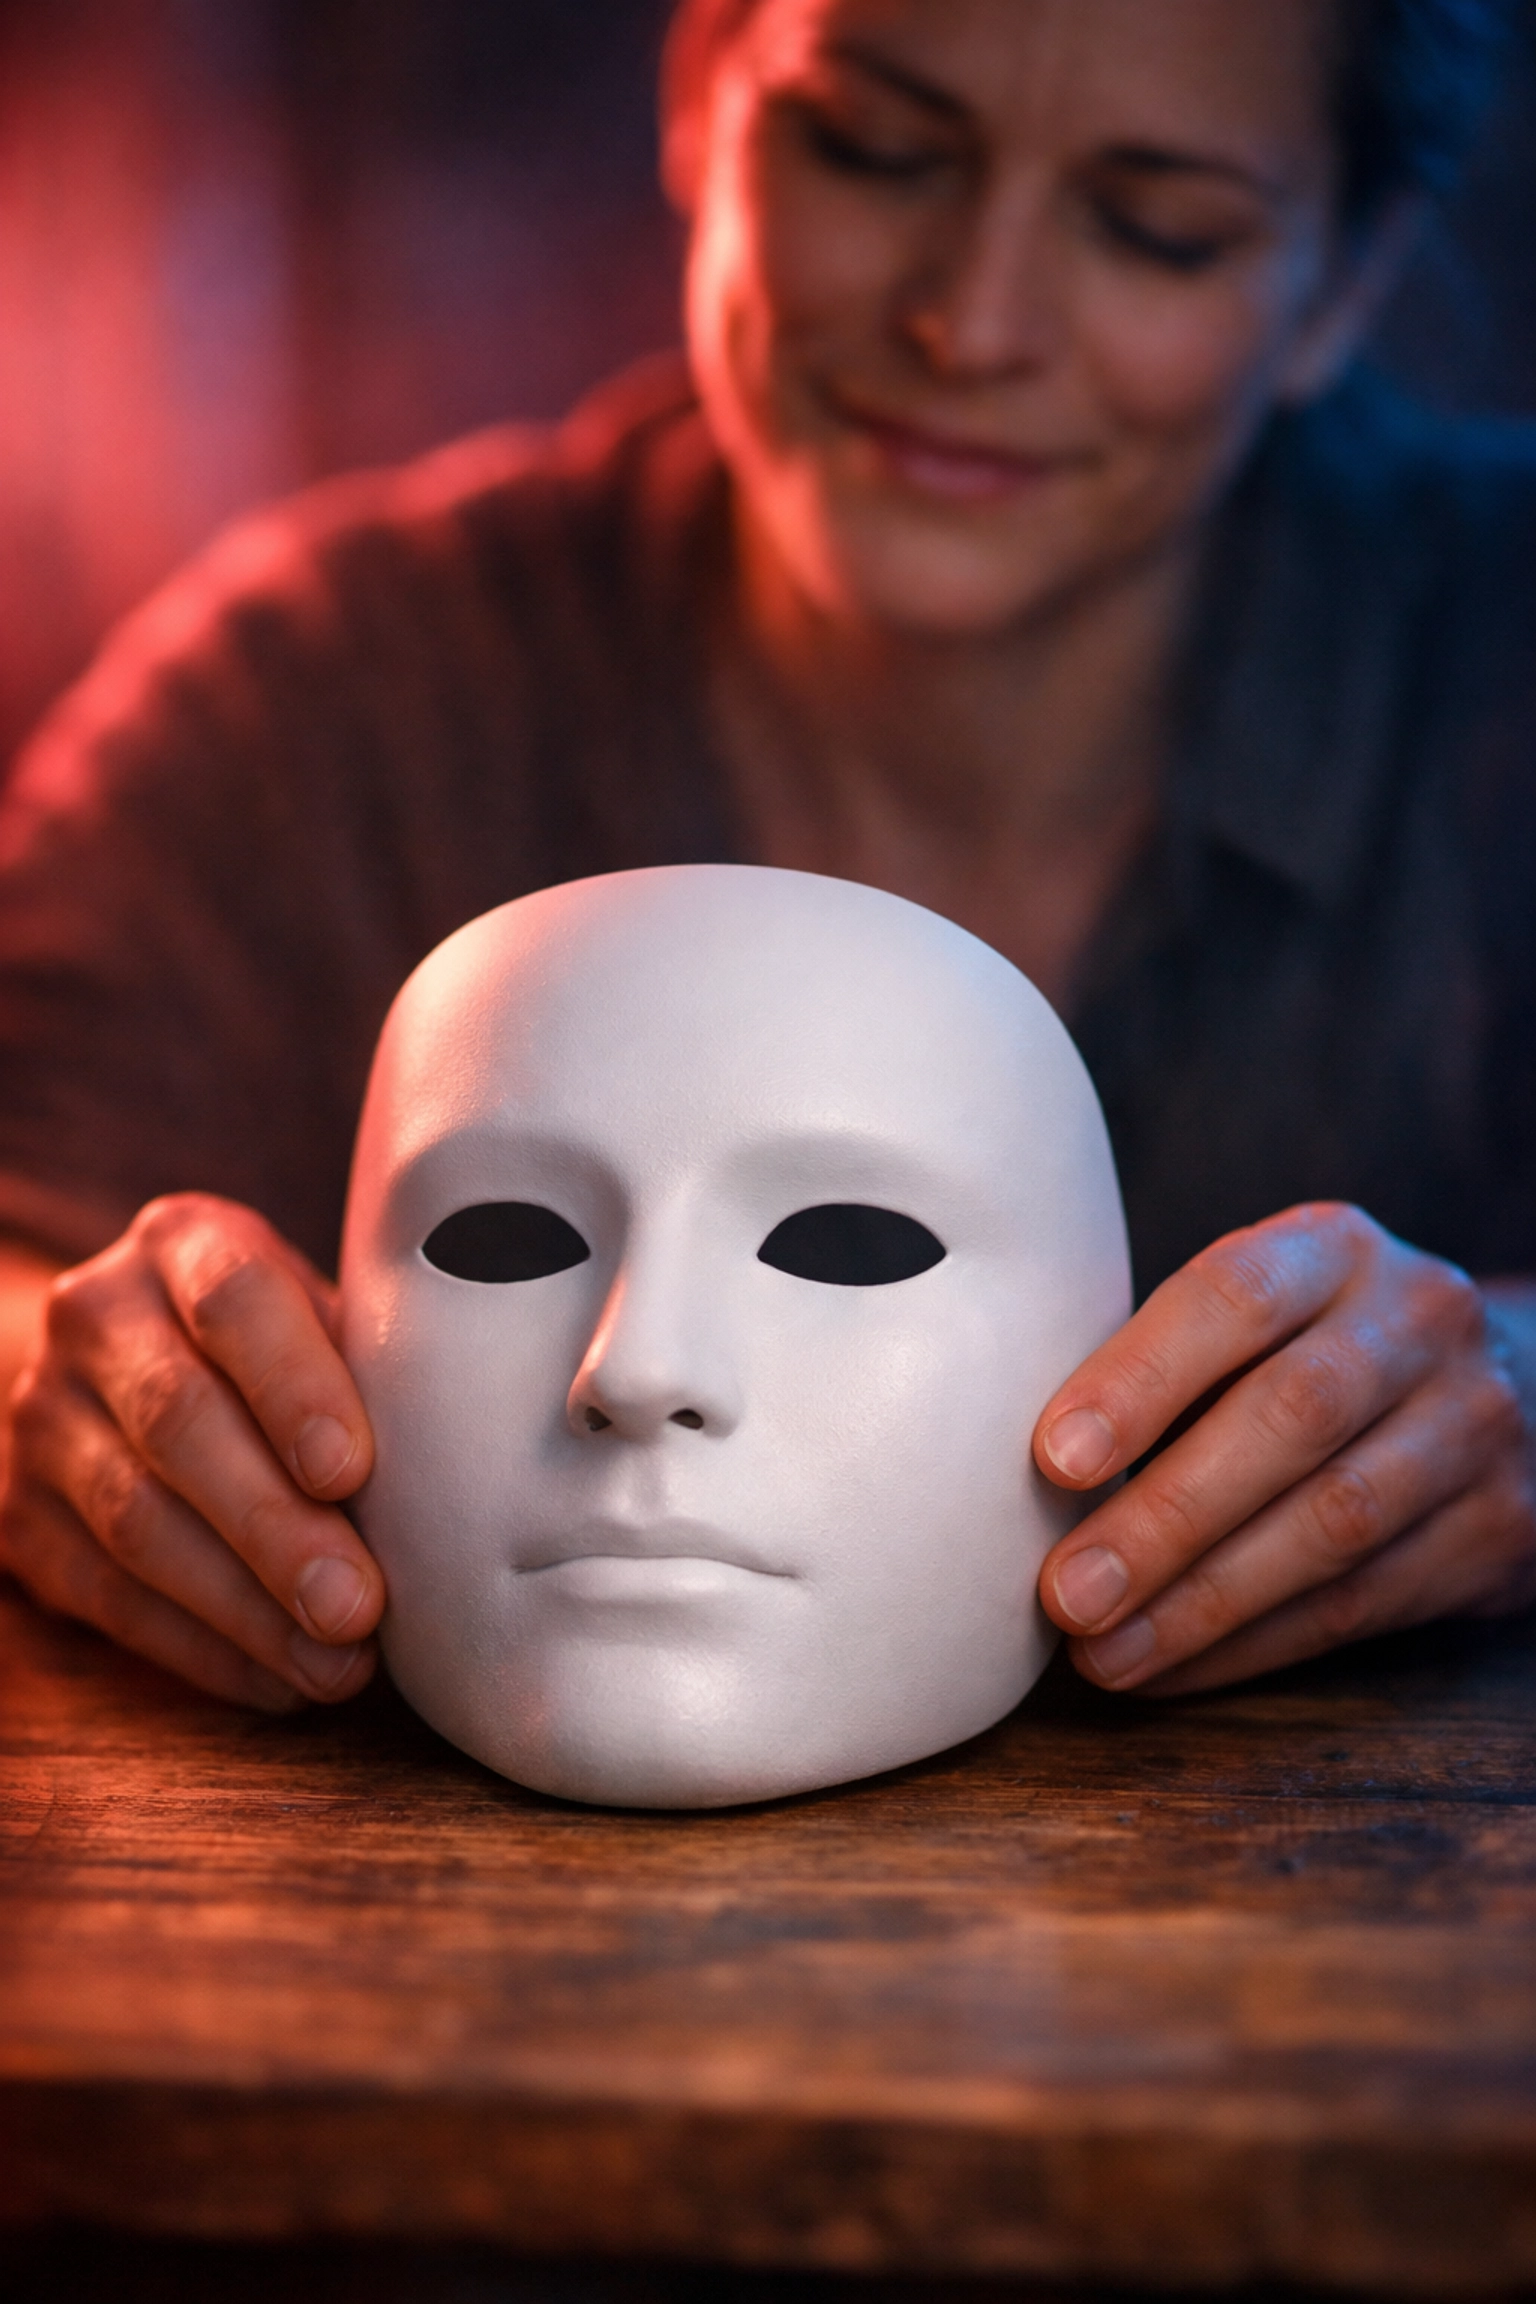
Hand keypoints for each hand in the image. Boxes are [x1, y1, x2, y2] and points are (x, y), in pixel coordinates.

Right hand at [0, 1194, 381, 1711]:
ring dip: (246, 1607)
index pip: (234, 1300)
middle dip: (275, 1527)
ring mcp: (44, 1418)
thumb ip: (377, 1359)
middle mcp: (96, 1316)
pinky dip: (205, 1650)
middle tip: (356, 1605)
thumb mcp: (317, 1310)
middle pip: (179, 1424)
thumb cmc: (276, 1342)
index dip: (293, 1387)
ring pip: (138, 1522)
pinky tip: (281, 1682)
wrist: (118, 1360)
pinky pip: (111, 1598)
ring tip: (336, 1663)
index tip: (352, 1471)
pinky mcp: (23, 1519)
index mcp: (183, 1243)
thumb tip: (482, 1462)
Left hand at [1034, 1204, 1535, 1695]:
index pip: (1233, 1298)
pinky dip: (1254, 1644)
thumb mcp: (1262, 1313)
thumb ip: (1165, 1358)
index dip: (1140, 1378)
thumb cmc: (1316, 1348)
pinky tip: (1171, 1667)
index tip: (1055, 1459)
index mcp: (1332, 1251)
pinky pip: (1365, 1600)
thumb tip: (1006, 1456)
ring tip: (1103, 1651)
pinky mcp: (1500, 1527)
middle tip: (1066, 1592)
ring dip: (1203, 1602)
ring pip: (1332, 1523)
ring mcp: (1472, 1424)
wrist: (1505, 1382)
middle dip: (1165, 1517)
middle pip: (1289, 1419)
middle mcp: (1417, 1322)